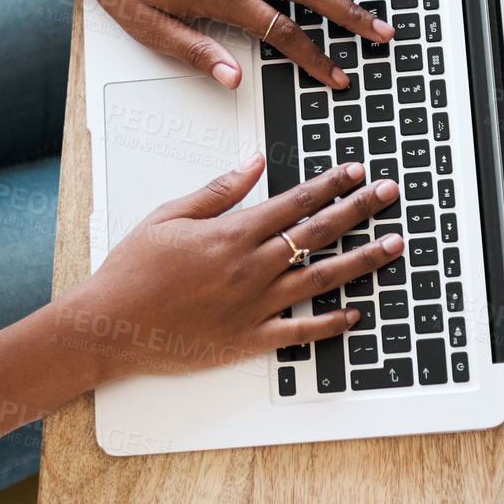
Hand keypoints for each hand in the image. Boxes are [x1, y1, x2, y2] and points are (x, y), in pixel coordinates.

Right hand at [67, 157, 403, 382]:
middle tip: (389, 195)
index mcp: (232, 233)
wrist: (110, 325)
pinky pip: (300, 332)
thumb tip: (254, 164)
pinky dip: (330, 324)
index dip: (331, 184)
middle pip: (318, 233)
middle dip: (359, 210)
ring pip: (320, 279)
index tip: (357, 172)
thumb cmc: (132, 270)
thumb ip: (219, 191)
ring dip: (361, 261)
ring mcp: (254, 306)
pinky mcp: (249, 339)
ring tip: (392, 247)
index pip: (296, 201)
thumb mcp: (170, 216)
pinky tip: (354, 314)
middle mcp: (250, 268)